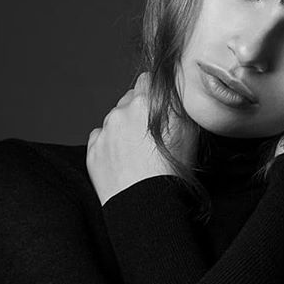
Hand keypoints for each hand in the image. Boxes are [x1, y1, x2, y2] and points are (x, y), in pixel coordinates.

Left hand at [86, 72, 199, 205]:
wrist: (147, 203)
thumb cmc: (173, 171)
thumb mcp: (190, 131)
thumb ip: (179, 103)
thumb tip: (174, 89)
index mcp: (147, 102)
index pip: (147, 80)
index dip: (153, 92)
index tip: (158, 105)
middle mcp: (122, 110)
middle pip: (129, 99)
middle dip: (138, 111)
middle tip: (150, 134)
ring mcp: (105, 130)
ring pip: (114, 119)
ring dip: (123, 129)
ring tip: (137, 153)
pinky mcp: (93, 148)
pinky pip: (100, 138)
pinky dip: (109, 144)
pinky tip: (123, 160)